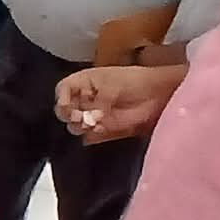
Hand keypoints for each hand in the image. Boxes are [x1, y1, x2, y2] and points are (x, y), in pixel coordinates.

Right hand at [54, 65, 181, 141]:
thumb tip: (89, 119)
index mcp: (84, 82)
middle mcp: (85, 99)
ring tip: (92, 123)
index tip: (67, 106)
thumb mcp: (112, 86)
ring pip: (74, 125)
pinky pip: (89, 137)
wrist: (158, 94)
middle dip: (69, 115)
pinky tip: (101, 131)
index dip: (61, 98)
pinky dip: (92, 136)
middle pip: (64, 110)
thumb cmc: (134, 82)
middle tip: (80, 117)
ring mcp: (93, 115)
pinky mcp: (103, 130)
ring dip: (79, 126)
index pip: (63, 89)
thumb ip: (98, 102)